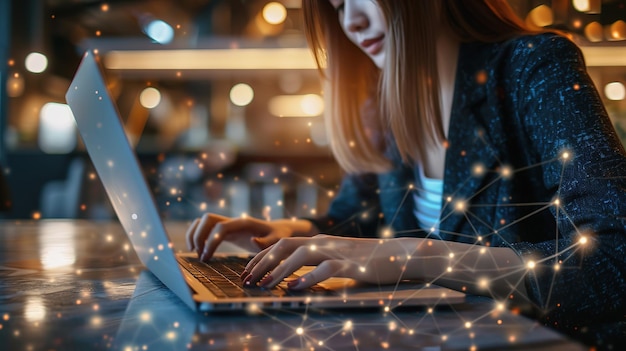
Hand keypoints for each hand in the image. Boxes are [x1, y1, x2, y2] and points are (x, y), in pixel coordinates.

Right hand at [186, 213, 315, 261]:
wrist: (279, 231)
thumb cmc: (278, 238)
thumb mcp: (277, 241)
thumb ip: (267, 243)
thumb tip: (253, 243)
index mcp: (243, 223)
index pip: (220, 227)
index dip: (210, 241)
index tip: (206, 257)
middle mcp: (233, 221)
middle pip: (206, 219)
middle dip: (198, 236)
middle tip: (199, 256)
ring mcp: (227, 224)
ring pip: (202, 221)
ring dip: (194, 235)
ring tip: (196, 253)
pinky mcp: (225, 230)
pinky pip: (205, 228)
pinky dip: (197, 236)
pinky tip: (199, 251)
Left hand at [242, 235, 424, 288]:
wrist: (402, 255)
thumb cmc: (370, 261)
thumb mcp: (340, 260)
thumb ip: (319, 265)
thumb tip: (295, 280)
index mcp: (321, 241)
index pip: (283, 243)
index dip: (262, 256)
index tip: (247, 270)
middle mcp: (325, 243)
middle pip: (285, 246)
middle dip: (262, 262)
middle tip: (246, 279)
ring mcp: (339, 253)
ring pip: (301, 255)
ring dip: (279, 270)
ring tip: (264, 285)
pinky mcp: (353, 266)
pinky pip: (326, 269)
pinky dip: (308, 278)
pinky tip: (294, 289)